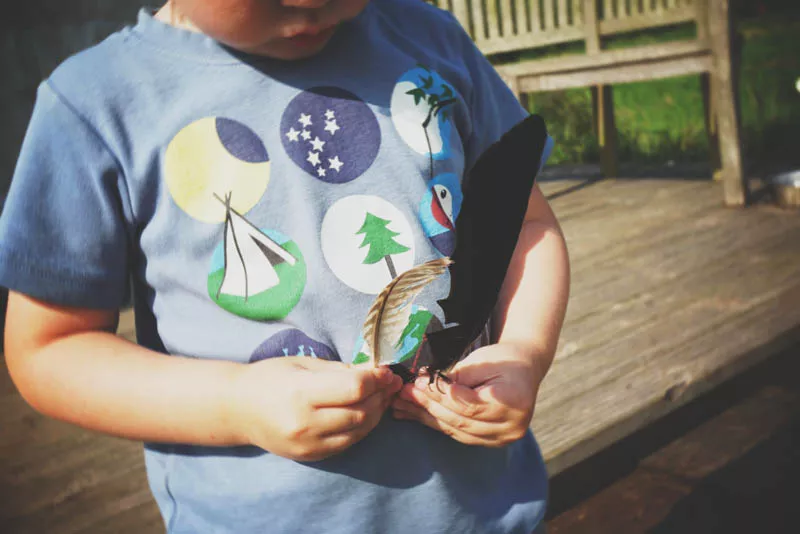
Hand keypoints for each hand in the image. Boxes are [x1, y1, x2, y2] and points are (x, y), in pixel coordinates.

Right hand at [229, 357, 401, 460]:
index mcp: (301, 393)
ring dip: (376, 412)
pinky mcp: (311, 456)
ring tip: (381, 396)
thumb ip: (340, 370)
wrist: (237, 409)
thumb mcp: (303, 364)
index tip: (385, 370)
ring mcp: (308, 444)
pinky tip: (365, 412)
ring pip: (360, 430)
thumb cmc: (269, 378)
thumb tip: (375, 372)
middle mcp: (305, 423)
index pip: (355, 388)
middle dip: (381, 395)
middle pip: (362, 411)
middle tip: (389, 382)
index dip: (376, 379)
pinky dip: (362, 427)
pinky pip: (348, 442)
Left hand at [391, 343, 544, 446]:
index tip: (416, 383)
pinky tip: (418, 416)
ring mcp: (504, 438)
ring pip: (457, 430)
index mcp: (511, 402)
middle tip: (403, 394)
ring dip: (427, 417)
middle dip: (427, 406)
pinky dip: (438, 424)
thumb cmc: (503, 359)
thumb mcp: (480, 361)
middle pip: (459, 420)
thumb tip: (422, 385)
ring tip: (402, 406)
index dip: (437, 394)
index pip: (465, 403)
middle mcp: (511, 426)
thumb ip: (454, 377)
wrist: (524, 370)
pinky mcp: (494, 442)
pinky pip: (460, 435)